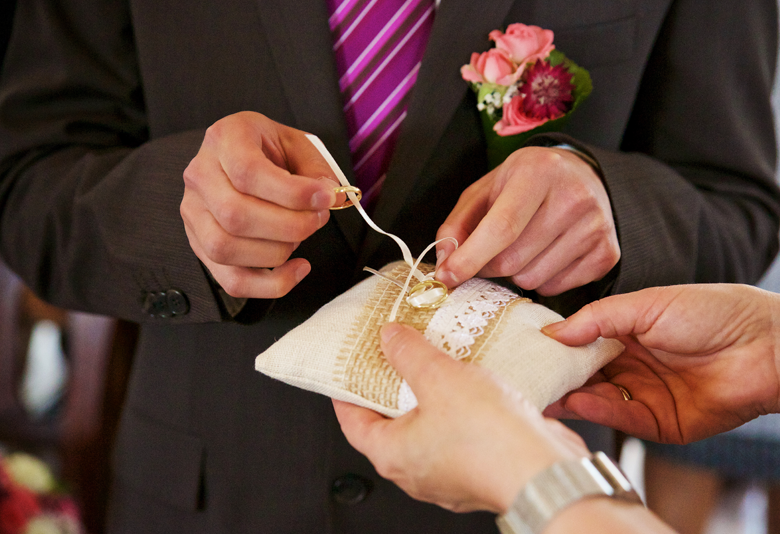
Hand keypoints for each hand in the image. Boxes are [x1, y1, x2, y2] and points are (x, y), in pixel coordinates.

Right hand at [181, 111, 341, 298]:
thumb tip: (332, 197)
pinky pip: (231, 280)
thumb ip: (316, 170)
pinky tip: (296, 269)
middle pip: (235, 215)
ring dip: (277, 252)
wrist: (242, 155)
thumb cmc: (270, 151)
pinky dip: (270, 285)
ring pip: (226, 249)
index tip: (325, 198)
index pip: (248, 172)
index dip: (291, 192)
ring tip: (302, 236)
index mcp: (224, 139)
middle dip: (289, 225)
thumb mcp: (297, 144)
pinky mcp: (201, 246)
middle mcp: (200, 175)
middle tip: (318, 219)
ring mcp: (194, 214)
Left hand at [333, 322, 588, 513]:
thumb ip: (408, 354)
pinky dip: (460, 408)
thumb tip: (389, 338)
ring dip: (431, 395)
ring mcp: (449, 472)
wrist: (546, 471)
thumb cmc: (490, 440)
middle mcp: (417, 470)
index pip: (351, 421)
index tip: (349, 370)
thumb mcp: (439, 378)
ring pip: (429, 426)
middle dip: (392, 388)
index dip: (346, 391)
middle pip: (390, 422)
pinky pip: (460, 433)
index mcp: (393, 455)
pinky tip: (472, 383)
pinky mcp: (479, 467)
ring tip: (437, 361)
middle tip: (396, 356)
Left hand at [435, 147, 618, 295]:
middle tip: (487, 255)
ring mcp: (596, 226)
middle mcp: (574, 197)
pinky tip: (545, 255)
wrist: (581, 177)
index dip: (470, 258)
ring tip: (523, 247)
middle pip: (513, 261)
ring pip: (532, 280)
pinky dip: (541, 280)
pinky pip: (556, 288)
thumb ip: (458, 223)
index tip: (447, 277)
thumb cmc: (524, 185)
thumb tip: (446, 261)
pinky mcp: (607, 253)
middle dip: (488, 267)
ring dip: (515, 274)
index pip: (502, 227)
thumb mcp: (486, 191)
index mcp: (538, 172)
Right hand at [542, 284, 779, 442]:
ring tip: (543, 393)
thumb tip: (552, 331)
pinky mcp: (663, 423)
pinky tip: (579, 401)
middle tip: (525, 377)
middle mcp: (633, 366)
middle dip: (556, 377)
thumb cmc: (713, 312)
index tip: (525, 349)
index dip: (556, 347)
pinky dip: (599, 411)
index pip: (581, 345)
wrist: (767, 344)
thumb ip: (598, 318)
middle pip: (584, 375)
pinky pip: (624, 418)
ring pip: (599, 399)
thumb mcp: (646, 304)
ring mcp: (646, 395)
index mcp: (627, 334)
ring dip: (571, 396)